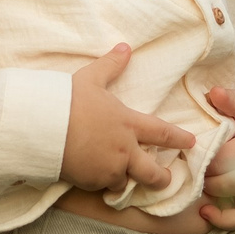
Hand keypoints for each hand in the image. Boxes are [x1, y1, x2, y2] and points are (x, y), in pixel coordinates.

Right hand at [61, 44, 197, 193]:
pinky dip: (101, 183)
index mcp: (128, 123)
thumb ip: (111, 65)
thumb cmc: (68, 99)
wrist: (43, 126)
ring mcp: (109, 168)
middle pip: (153, 172)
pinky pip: (102, 187)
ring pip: (126, 182)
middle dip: (162, 178)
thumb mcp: (91, 78)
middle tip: (165, 179)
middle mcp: (124, 149)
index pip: (162, 133)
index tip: (191, 143)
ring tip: (121, 177)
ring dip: (125, 179)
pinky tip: (94, 176)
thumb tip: (125, 47)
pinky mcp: (92, 181)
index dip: (179, 138)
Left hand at [199, 86, 234, 230]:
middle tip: (188, 169)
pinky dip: (229, 221)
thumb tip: (213, 93)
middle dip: (202, 179)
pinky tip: (208, 213)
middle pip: (222, 185)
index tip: (184, 153)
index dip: (198, 160)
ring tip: (198, 195)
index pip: (217, 161)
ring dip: (214, 203)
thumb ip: (231, 98)